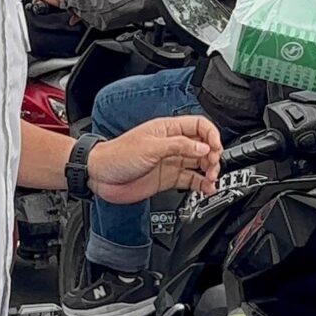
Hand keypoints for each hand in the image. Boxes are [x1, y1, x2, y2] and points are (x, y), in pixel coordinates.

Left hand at [89, 116, 221, 204]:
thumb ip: (179, 147)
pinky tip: (205, 188)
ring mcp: (170, 162)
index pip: (199, 126)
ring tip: (211, 180)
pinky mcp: (168, 178)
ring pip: (198, 164)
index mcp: (168, 130)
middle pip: (202, 146)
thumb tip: (203, 148)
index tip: (215, 148)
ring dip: (209, 171)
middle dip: (212, 156)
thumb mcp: (150, 147)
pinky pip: (190, 180)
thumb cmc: (117, 155)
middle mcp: (172, 145)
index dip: (211, 135)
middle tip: (212, 167)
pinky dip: (201, 184)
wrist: (100, 176)